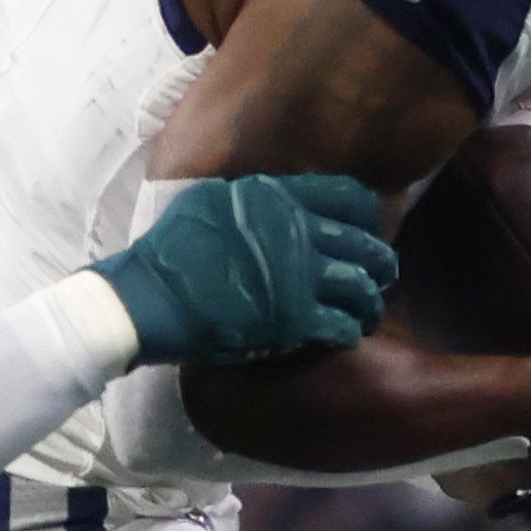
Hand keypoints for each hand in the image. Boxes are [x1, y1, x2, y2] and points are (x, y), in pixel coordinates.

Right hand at [89, 172, 398, 369]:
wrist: (147, 298)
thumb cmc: (170, 250)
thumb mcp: (209, 200)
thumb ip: (250, 196)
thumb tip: (271, 195)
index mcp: (278, 199)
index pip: (347, 196)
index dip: (366, 215)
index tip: (367, 230)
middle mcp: (296, 232)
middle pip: (363, 244)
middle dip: (380, 262)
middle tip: (383, 276)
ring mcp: (298, 277)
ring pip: (361, 286)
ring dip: (370, 302)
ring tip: (369, 312)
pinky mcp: (292, 320)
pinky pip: (342, 325)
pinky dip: (350, 331)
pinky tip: (348, 335)